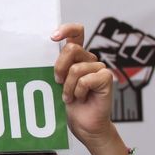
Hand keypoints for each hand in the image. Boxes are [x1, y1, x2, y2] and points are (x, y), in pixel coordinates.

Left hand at [52, 23, 116, 147]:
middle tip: (58, 83)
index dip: (66, 29)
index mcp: (77, 56)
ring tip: (71, 96)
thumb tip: (47, 50)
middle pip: (71, 48)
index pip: (76, 32)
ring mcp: (99, 68)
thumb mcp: (59, 81)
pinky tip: (82, 98)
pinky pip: (86, 79)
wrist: (84, 124)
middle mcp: (89, 59)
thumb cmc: (71, 104)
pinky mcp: (106, 78)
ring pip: (76, 68)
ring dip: (68, 87)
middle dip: (60, 68)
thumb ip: (58, 65)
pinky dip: (79, 91)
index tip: (53, 37)